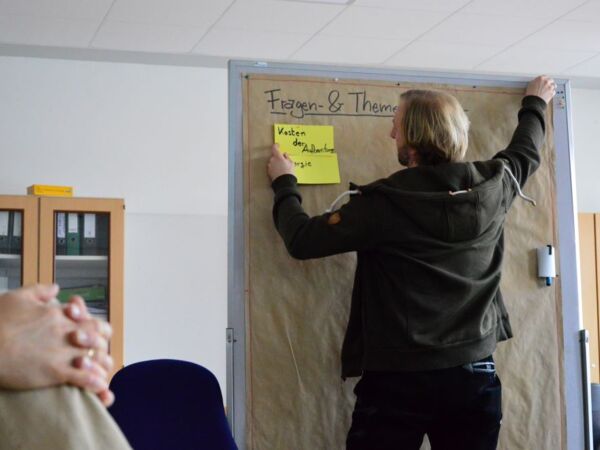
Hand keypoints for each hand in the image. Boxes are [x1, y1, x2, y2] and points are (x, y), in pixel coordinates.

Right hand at [0, 285, 112, 404]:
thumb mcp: (18, 298)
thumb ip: (40, 291)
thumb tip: (56, 288)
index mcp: (59, 314)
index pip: (91, 320)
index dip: (98, 328)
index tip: (97, 335)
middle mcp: (65, 331)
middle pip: (98, 337)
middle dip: (102, 346)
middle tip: (102, 354)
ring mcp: (61, 351)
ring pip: (94, 358)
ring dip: (102, 365)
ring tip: (104, 372)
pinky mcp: (54, 371)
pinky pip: (83, 377)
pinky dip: (94, 382)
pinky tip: (99, 386)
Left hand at [267, 144, 294, 181]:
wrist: (284, 183)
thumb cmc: (289, 172)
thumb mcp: (291, 163)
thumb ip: (287, 157)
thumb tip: (285, 154)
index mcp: (278, 157)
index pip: (275, 148)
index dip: (276, 146)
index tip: (278, 145)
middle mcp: (272, 160)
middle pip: (274, 156)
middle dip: (278, 157)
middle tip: (284, 161)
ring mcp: (270, 166)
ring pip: (272, 162)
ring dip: (276, 163)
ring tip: (282, 168)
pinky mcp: (269, 172)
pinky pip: (271, 167)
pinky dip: (274, 168)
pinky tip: (279, 171)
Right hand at [525, 75, 555, 103]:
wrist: (533, 101)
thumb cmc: (530, 94)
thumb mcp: (530, 85)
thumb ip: (535, 82)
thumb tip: (536, 82)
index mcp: (541, 79)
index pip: (545, 76)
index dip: (545, 79)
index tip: (545, 80)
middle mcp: (546, 82)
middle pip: (551, 80)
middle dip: (550, 82)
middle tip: (548, 85)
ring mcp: (550, 87)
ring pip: (554, 86)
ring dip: (552, 87)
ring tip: (549, 90)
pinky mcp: (552, 92)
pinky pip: (554, 91)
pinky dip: (552, 93)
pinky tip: (549, 94)